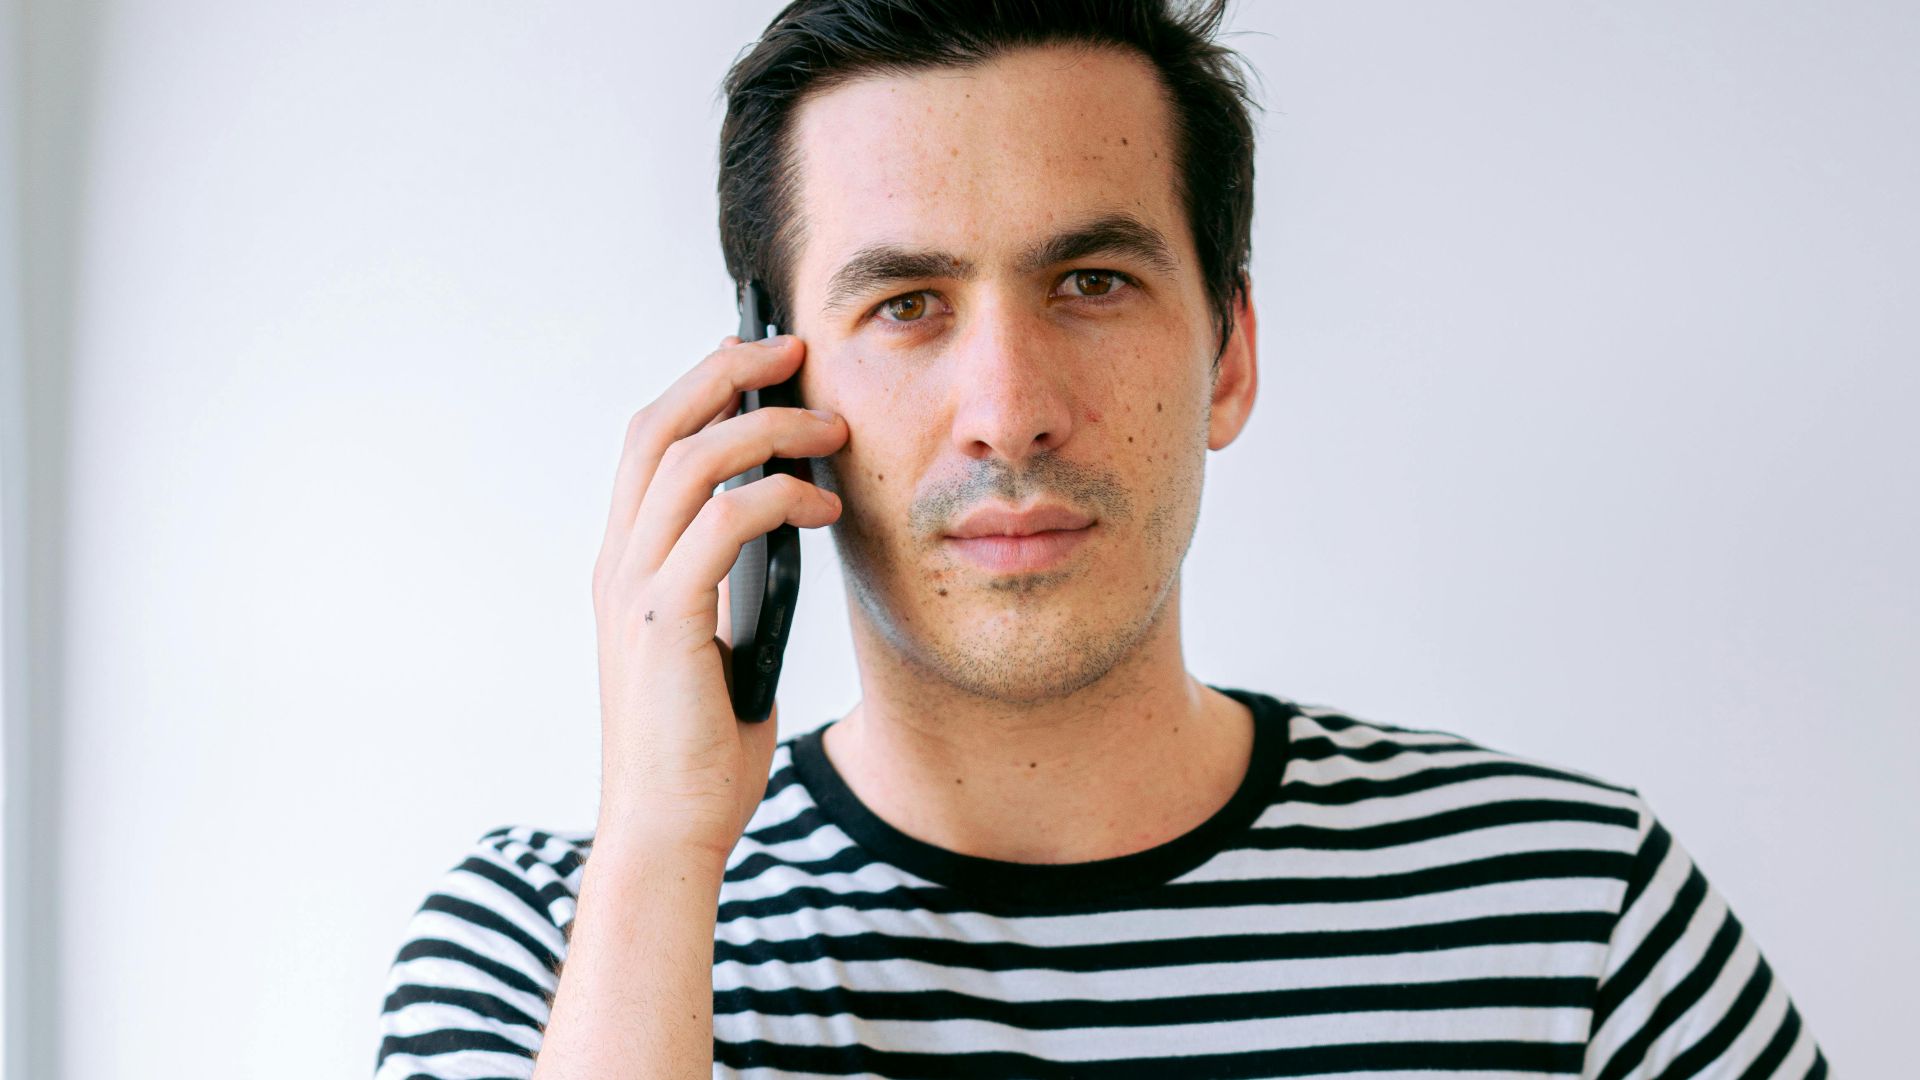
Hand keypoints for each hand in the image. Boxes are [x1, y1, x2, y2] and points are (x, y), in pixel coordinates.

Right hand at [589, 333, 845, 859]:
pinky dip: (778, 496)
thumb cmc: (701, 748)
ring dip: (766, 426)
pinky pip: (722, 521)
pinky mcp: (666, 619)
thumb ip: (733, 587)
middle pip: (657, 425)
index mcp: (625, 565)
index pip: (649, 444)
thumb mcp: (721, 645)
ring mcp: (634, 587)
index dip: (698, 386)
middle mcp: (617, 563)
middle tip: (792, 348)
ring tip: (830, 428)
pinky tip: (825, 507)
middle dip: (725, 371)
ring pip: (689, 458)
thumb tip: (785, 532)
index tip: (755, 355)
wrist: (667, 828)